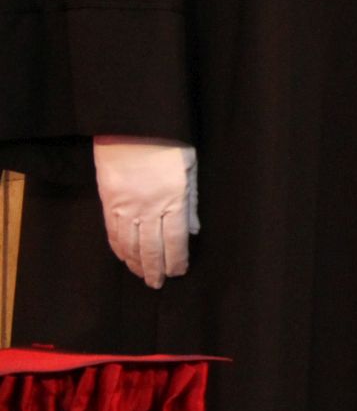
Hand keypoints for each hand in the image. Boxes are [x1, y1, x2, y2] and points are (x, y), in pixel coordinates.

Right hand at [93, 136, 198, 288]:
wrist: (132, 127)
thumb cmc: (168, 143)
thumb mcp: (189, 168)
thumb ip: (191, 200)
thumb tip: (193, 230)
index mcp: (173, 200)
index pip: (175, 240)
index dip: (177, 260)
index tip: (179, 272)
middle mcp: (148, 208)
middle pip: (151, 247)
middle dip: (156, 269)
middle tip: (158, 284)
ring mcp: (125, 207)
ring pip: (130, 244)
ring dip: (136, 263)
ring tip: (143, 276)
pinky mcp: (109, 202)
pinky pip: (113, 233)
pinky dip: (119, 248)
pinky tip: (124, 258)